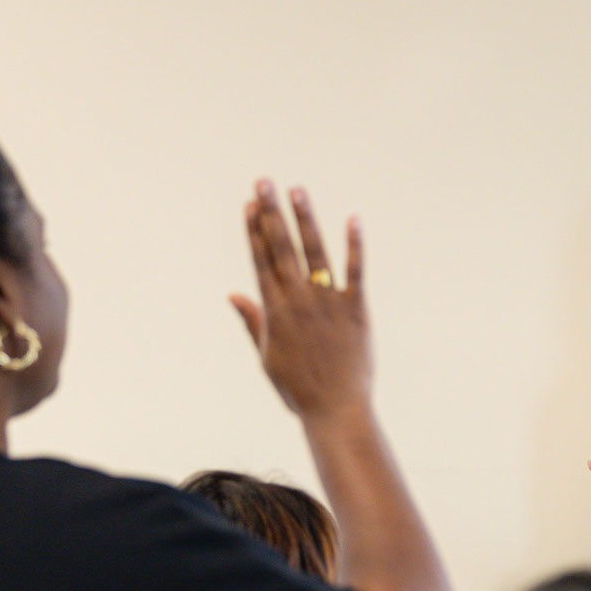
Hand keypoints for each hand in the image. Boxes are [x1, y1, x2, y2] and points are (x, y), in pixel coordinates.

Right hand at [232, 180, 370, 419]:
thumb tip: (234, 296)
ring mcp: (329, 303)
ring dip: (305, 219)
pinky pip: (356, 271)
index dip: (254, 231)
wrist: (336, 409)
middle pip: (282, 248)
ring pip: (315, 252)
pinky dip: (355, 245)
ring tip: (296, 191)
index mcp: (275, 311)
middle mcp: (299, 300)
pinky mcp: (356, 309)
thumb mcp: (267, 356)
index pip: (261, 260)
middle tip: (263, 182)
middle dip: (271, 213)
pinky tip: (353, 220)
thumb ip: (253, 322)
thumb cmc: (297, 389)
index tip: (248, 205)